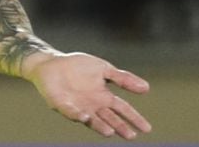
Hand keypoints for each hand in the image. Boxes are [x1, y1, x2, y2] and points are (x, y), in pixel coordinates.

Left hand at [24, 52, 151, 138]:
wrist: (51, 63)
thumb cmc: (77, 66)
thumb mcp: (104, 69)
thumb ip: (123, 78)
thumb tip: (146, 88)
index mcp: (103, 97)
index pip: (123, 109)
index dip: (134, 118)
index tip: (147, 129)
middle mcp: (93, 106)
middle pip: (110, 119)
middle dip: (120, 127)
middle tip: (131, 136)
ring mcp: (78, 107)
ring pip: (92, 120)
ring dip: (101, 126)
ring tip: (110, 132)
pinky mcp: (62, 105)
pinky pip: (71, 112)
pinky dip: (78, 115)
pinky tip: (85, 116)